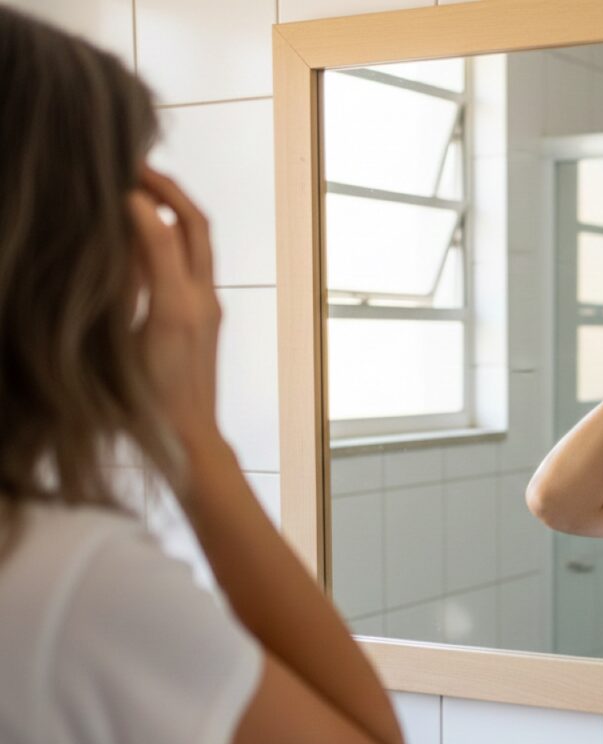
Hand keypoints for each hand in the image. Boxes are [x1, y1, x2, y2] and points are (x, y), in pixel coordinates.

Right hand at [127, 165, 223, 453]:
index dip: (149, 197)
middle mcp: (202, 300)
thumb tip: (133, 215)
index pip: (175, 229)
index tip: (118, 174)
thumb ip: (143, 273)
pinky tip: (140, 236)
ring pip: (194, 246)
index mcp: (185, 301)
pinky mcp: (199, 321)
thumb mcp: (142, 334)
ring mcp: (204, 310)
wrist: (188, 439)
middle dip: (170, 190)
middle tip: (134, 164)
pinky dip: (169, 241)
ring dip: (171, 212)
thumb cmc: (158, 399)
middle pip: (195, 227)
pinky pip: (188, 269)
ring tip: (135, 187)